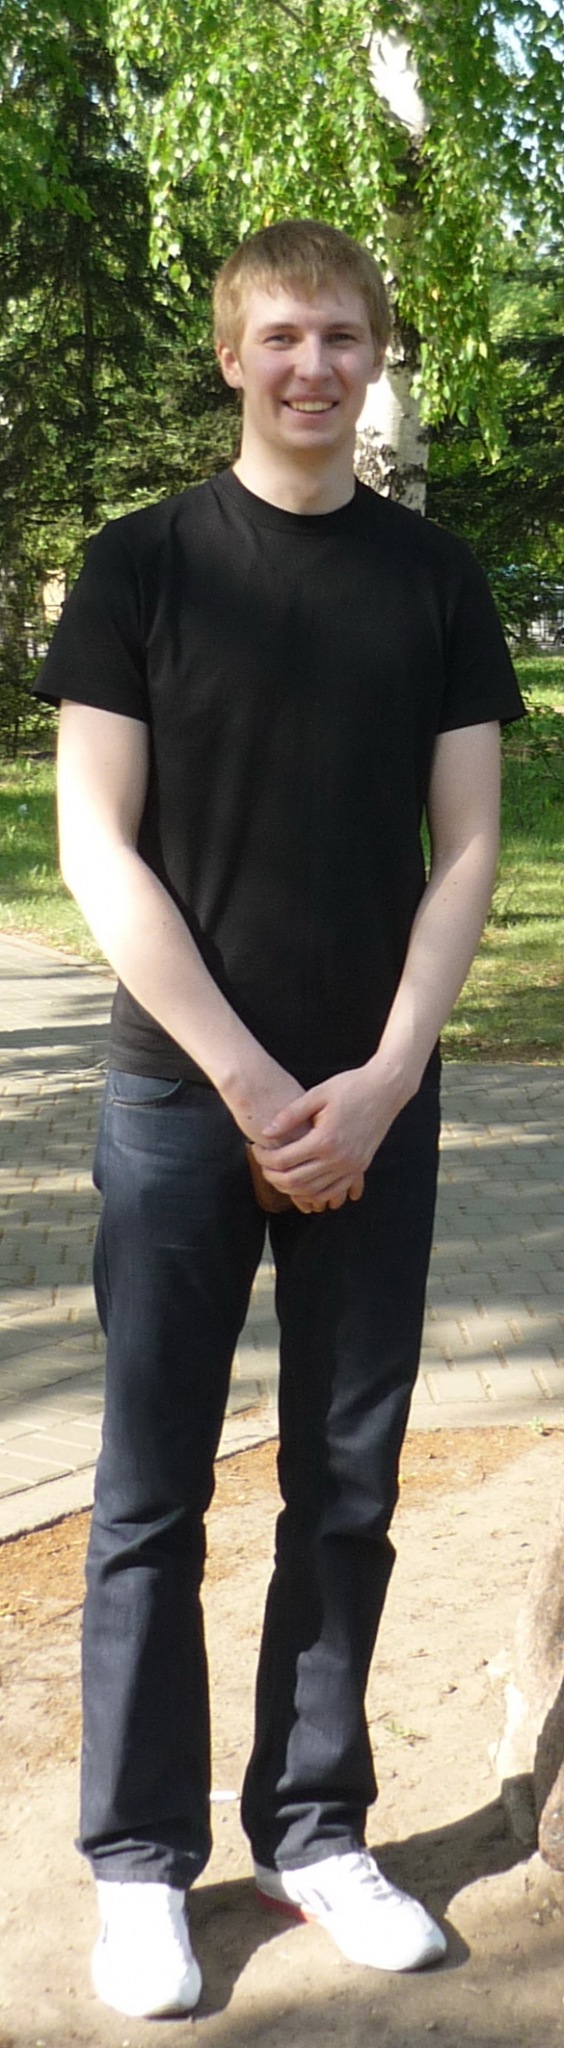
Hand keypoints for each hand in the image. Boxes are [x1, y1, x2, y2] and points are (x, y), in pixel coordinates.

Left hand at [222, 1052, 362, 1213]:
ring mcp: (351, 1166)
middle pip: (295, 1181)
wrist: (386, 1090)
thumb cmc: (351, 1087)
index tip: (257, 1148)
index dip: (264, 1157)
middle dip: (273, 1176)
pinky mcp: (359, 1167)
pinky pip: (334, 1191)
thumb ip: (290, 1115)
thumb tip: (267, 1132)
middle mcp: (338, 1158)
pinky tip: (304, 1184)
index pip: (284, 1159)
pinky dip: (316, 1193)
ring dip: (292, 1188)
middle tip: (263, 1165)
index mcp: (324, 1139)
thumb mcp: (317, 1095)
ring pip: (314, 1191)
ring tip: (279, 1174)